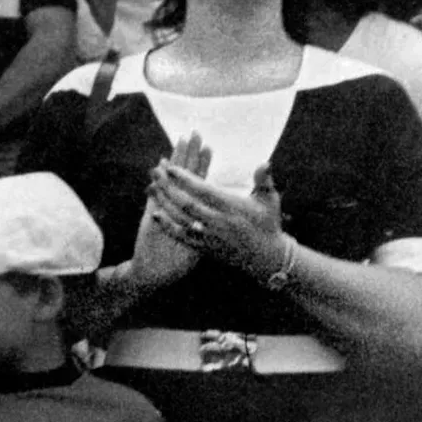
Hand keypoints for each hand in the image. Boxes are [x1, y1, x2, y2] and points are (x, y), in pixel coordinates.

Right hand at [127, 133, 210, 292]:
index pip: (198, 181)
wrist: (155, 273)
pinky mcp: (151, 219)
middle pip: (184, 175)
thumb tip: (221, 209)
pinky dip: (155, 188)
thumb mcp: (196, 239)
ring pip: (170, 183)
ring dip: (173, 164)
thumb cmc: (176, 260)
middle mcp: (175, 205)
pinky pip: (154, 201)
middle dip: (188, 155)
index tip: (208, 145)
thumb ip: (207, 223)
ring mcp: (163, 210)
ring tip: (178, 144)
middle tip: (193, 132)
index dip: (202, 164)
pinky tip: (155, 173)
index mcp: (189, 209)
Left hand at [150, 158, 287, 280]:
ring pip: (180, 218)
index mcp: (231, 207)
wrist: (265, 258)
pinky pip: (182, 236)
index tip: (170, 167)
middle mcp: (218, 222)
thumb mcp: (270, 201)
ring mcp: (209, 236)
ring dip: (163, 202)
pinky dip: (167, 226)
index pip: (203, 190)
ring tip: (151, 187)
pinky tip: (155, 214)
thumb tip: (264, 162)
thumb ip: (264, 180)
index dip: (185, 178)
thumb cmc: (268, 224)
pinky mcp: (204, 247)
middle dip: (168, 186)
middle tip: (154, 171)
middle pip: (186, 202)